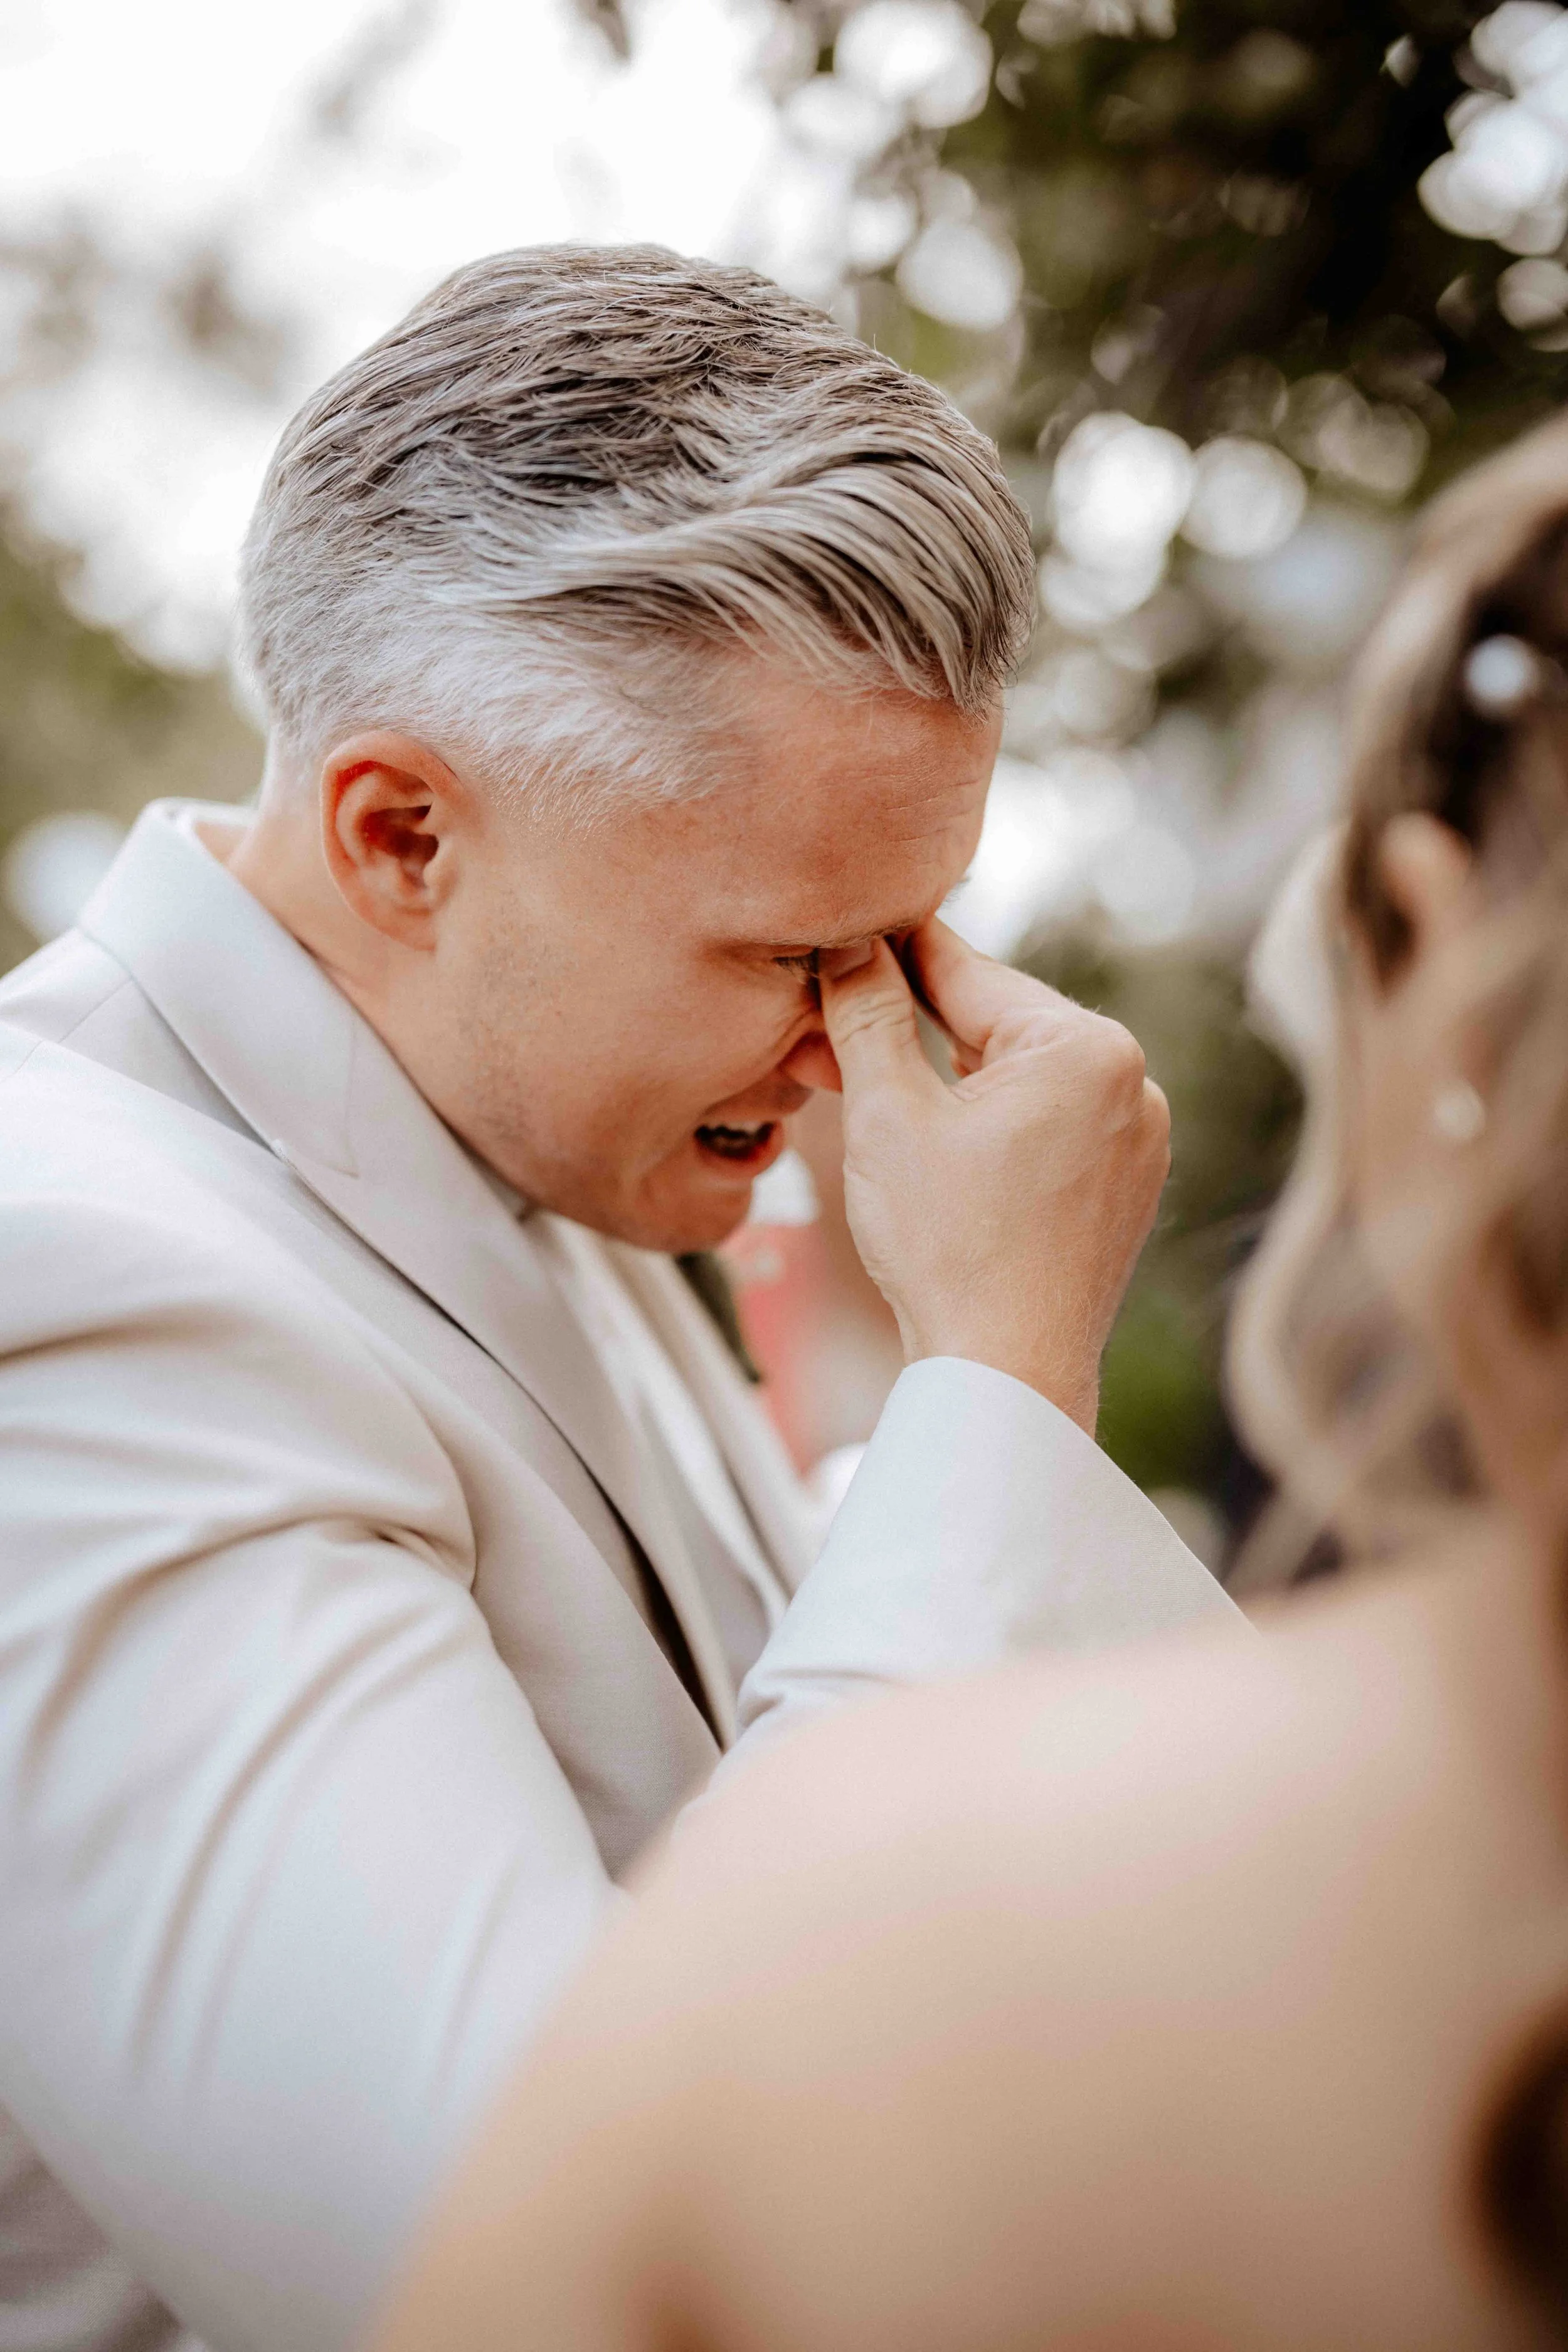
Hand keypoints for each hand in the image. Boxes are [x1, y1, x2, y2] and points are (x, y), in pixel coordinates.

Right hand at [819, 918, 1169, 1431]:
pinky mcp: (1118, 1187)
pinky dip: (981, 1125)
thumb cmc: (949, 1250)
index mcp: (1087, 1048)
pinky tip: (923, 1138)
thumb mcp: (889, 1115)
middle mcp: (1130, 1083)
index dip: (889, 949)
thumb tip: (848, 943)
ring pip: (1013, 1079)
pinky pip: (1040, 1128)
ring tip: (859, 1080)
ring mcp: (1133, 1139)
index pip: (966, 972)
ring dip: (940, 1077)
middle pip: (993, 1024)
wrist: (1006, 1376)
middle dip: (909, 1025)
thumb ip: (867, 1015)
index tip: (843, 922)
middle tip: (826, 1013)